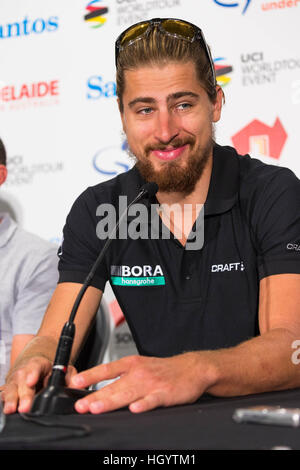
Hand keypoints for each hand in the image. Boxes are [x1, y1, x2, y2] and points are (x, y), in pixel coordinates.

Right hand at [1, 357, 75, 413]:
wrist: (35, 364)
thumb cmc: (50, 369)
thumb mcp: (64, 369)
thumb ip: (71, 376)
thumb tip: (76, 386)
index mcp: (39, 364)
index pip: (35, 367)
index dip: (33, 373)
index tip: (31, 381)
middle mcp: (24, 371)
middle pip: (22, 380)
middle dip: (23, 394)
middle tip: (25, 407)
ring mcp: (14, 380)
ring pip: (10, 388)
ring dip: (10, 399)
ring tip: (11, 409)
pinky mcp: (8, 389)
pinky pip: (3, 394)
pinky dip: (3, 400)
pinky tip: (4, 407)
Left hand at [71, 352, 216, 413]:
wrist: (191, 368)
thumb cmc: (162, 370)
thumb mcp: (139, 366)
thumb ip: (120, 377)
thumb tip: (96, 390)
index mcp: (131, 364)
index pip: (106, 369)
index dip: (90, 375)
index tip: (74, 382)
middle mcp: (139, 372)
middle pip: (114, 386)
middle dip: (95, 396)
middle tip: (80, 405)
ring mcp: (151, 383)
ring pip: (128, 393)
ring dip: (111, 401)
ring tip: (96, 408)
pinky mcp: (165, 393)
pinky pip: (152, 400)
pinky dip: (143, 404)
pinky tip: (134, 409)